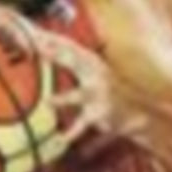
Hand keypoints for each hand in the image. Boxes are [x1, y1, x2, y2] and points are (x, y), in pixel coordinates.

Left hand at [33, 24, 150, 155]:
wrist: (137, 111)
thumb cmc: (108, 88)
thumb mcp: (92, 70)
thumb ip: (70, 59)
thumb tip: (46, 45)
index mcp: (91, 61)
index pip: (69, 46)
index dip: (52, 39)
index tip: (33, 32)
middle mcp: (95, 74)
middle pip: (73, 61)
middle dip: (56, 54)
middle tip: (38, 48)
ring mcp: (99, 95)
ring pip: (78, 96)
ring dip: (64, 100)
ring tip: (48, 102)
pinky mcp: (100, 114)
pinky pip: (84, 124)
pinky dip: (73, 132)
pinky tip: (61, 139)